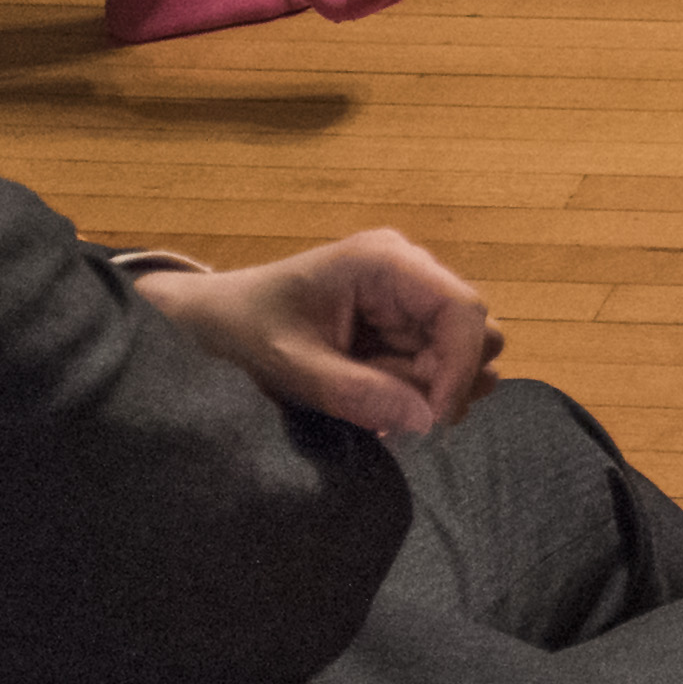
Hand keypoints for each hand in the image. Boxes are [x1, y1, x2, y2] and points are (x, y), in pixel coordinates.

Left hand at [137, 230, 499, 437]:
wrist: (209, 322)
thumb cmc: (241, 330)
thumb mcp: (290, 366)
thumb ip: (357, 392)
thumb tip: (427, 421)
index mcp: (385, 262)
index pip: (464, 310)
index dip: (460, 368)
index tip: (431, 421)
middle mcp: (409, 271)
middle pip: (473, 332)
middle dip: (442, 381)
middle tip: (389, 411)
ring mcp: (407, 298)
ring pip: (460, 354)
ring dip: (427, 390)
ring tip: (371, 402)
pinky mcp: (401, 324)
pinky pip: (435, 365)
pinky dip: (413, 392)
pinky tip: (371, 397)